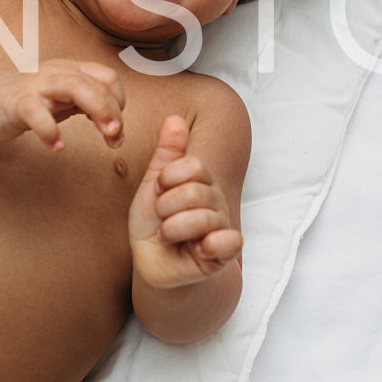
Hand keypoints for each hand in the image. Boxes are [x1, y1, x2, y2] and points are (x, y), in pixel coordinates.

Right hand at [0, 59, 125, 150]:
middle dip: (114, 110)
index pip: (108, 78)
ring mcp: (38, 86)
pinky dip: (50, 131)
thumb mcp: (64, 99)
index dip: (120, 102)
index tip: (116, 127)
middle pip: (97, 83)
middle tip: (117, 137)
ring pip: (75, 87)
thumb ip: (88, 105)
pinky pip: (37, 114)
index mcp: (72, 71)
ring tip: (107, 135)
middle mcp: (59, 73)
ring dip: (98, 110)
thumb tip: (117, 123)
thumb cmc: (30, 100)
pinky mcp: (18, 103)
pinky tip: (58, 146)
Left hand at [129, 115, 242, 288]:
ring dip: (173, 229)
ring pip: (202, 217)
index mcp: (200, 181)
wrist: (153, 262)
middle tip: (162, 219)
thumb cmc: (153, 222)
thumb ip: (166, 153)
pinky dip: (208, 245)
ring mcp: (221, 226)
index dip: (168, 179)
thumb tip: (175, 118)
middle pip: (194, 192)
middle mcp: (215, 200)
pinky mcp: (224, 253)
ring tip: (169, 236)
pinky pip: (229, 241)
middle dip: (166, 207)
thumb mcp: (153, 185)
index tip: (159, 191)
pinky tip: (197, 249)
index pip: (193, 165)